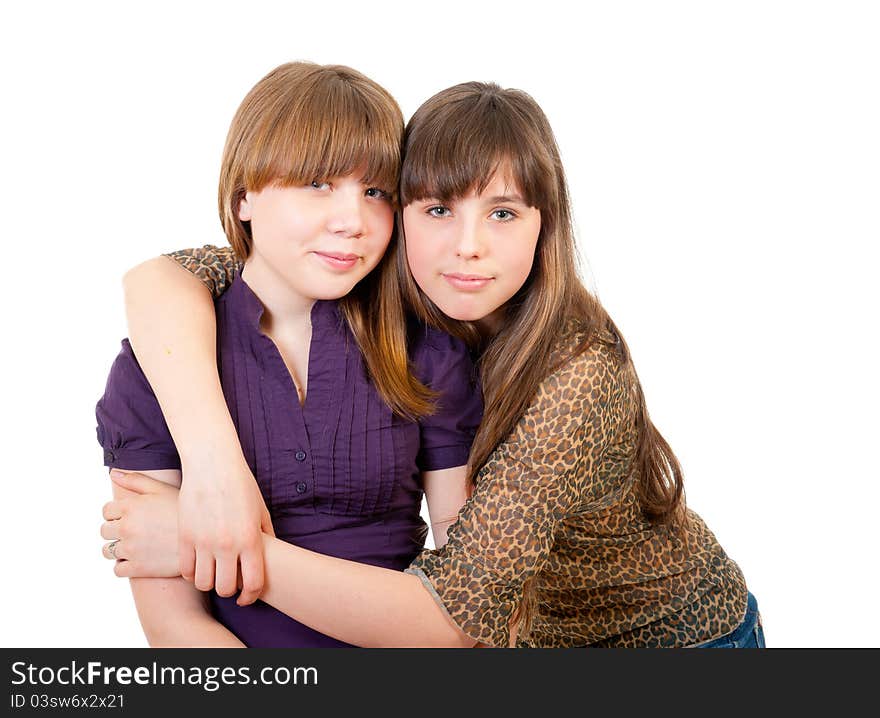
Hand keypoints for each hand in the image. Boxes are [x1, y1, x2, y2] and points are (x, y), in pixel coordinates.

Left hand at [101, 472, 180, 577]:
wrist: (205, 539)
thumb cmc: (184, 511)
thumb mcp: (162, 489)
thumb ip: (136, 480)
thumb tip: (113, 473)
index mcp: (130, 506)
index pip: (106, 511)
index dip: (117, 513)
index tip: (130, 516)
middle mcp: (126, 527)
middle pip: (104, 531)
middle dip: (115, 530)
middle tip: (134, 531)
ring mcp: (130, 549)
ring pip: (108, 551)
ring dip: (118, 549)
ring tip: (136, 546)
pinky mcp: (137, 568)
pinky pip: (118, 569)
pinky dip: (125, 566)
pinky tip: (140, 559)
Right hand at [177, 456, 273, 605]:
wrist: (213, 463)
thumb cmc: (241, 485)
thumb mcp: (261, 510)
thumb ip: (266, 536)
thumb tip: (268, 557)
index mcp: (250, 540)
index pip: (252, 583)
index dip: (250, 597)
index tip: (246, 598)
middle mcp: (226, 545)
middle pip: (225, 589)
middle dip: (229, 590)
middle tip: (228, 583)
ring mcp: (203, 542)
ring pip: (203, 583)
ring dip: (209, 583)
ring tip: (213, 574)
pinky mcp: (184, 536)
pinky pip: (185, 569)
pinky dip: (192, 573)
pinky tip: (198, 565)